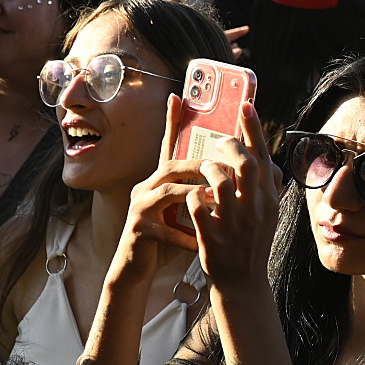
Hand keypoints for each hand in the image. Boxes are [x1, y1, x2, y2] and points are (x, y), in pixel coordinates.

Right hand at [109, 98, 208, 285]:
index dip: (171, 121)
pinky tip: (201, 242)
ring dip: (196, 196)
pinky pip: (165, 228)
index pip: (167, 146)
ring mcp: (139, 207)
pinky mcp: (138, 229)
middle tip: (224, 168)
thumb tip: (228, 179)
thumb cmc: (164, 239)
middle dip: (199, 165)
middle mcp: (145, 187)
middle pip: (171, 165)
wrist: (136, 268)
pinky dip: (186, 235)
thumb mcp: (181, 212)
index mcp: (158, 180)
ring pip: (168, 191)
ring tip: (218, 201)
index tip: (178, 96)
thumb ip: (197, 194)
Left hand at [182, 102, 281, 286]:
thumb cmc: (251, 243)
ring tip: (201, 167)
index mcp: (270, 200)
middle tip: (217, 140)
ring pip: (219, 181)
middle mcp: (256, 209)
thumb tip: (264, 157)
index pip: (264, 157)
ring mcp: (235, 224)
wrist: (242, 283)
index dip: (254, 130)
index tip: (245, 106)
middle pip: (245, 164)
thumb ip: (265, 186)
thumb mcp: (267, 214)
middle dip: (229, 145)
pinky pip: (197, 206)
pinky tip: (190, 197)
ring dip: (206, 169)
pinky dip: (191, 197)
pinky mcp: (213, 237)